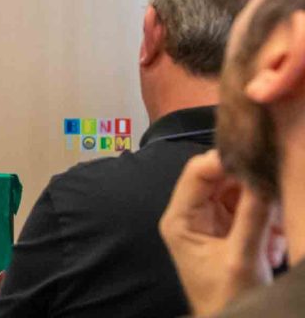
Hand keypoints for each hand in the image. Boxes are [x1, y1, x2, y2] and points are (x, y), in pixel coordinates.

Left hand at [159, 150, 284, 315]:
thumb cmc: (226, 299)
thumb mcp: (241, 258)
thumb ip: (252, 217)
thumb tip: (263, 178)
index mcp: (181, 218)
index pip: (197, 172)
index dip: (226, 160)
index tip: (257, 160)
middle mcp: (193, 214)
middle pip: (224, 179)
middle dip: (254, 188)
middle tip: (277, 201)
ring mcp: (214, 221)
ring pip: (245, 194)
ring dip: (267, 211)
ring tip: (275, 239)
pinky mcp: (233, 230)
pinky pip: (256, 212)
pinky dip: (271, 226)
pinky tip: (274, 249)